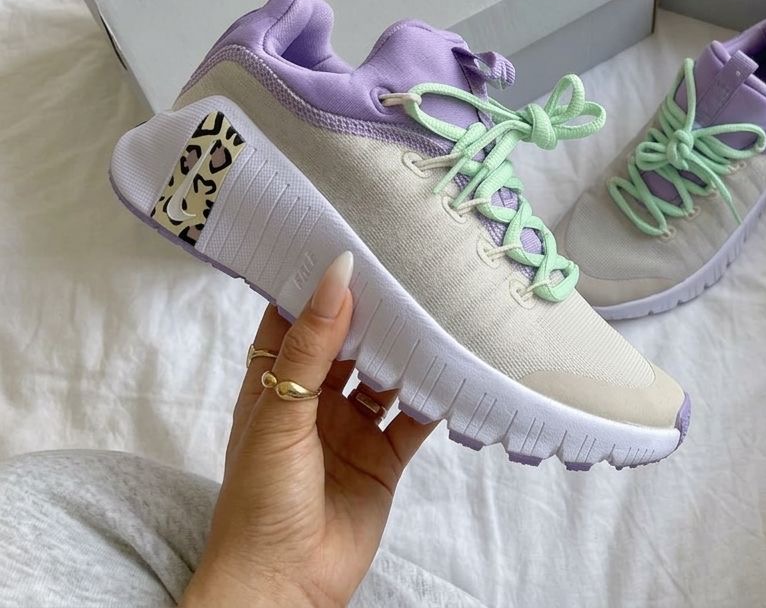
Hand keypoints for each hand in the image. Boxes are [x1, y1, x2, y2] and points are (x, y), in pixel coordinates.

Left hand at [183, 252, 434, 607]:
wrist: (283, 587)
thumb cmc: (259, 503)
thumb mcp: (279, 415)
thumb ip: (310, 345)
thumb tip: (336, 275)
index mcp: (274, 384)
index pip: (295, 317)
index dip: (317, 281)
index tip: (348, 241)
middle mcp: (315, 400)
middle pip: (349, 341)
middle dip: (375, 310)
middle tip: (410, 266)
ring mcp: (353, 428)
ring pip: (387, 374)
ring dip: (409, 348)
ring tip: (440, 308)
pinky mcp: (385, 458)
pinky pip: (416, 416)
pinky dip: (437, 394)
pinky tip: (458, 367)